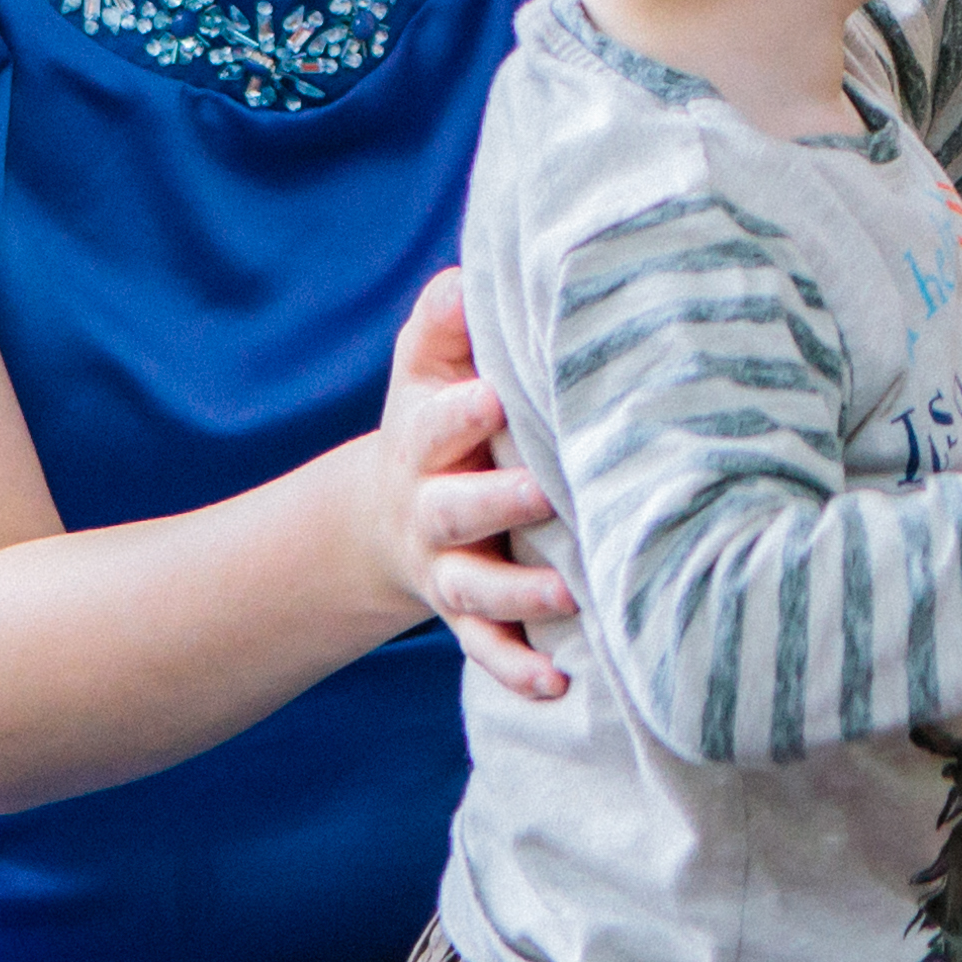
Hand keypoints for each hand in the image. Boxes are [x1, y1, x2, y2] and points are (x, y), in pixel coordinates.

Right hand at [370, 270, 575, 696]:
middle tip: (547, 492)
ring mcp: (450, 570)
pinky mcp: (472, 618)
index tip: (497, 396)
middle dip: (495, 502)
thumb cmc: (438, 418)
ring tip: (569, 592)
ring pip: (477, 589)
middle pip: (455, 510)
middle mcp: (433, 510)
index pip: (437, 425)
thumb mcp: (426, 367)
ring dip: (519, 592)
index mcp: (425, 440)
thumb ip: (443, 323)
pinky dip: (520, 669)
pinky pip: (491, 650)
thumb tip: (463, 277)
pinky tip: (559, 684)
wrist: (392, 513)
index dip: (462, 413)